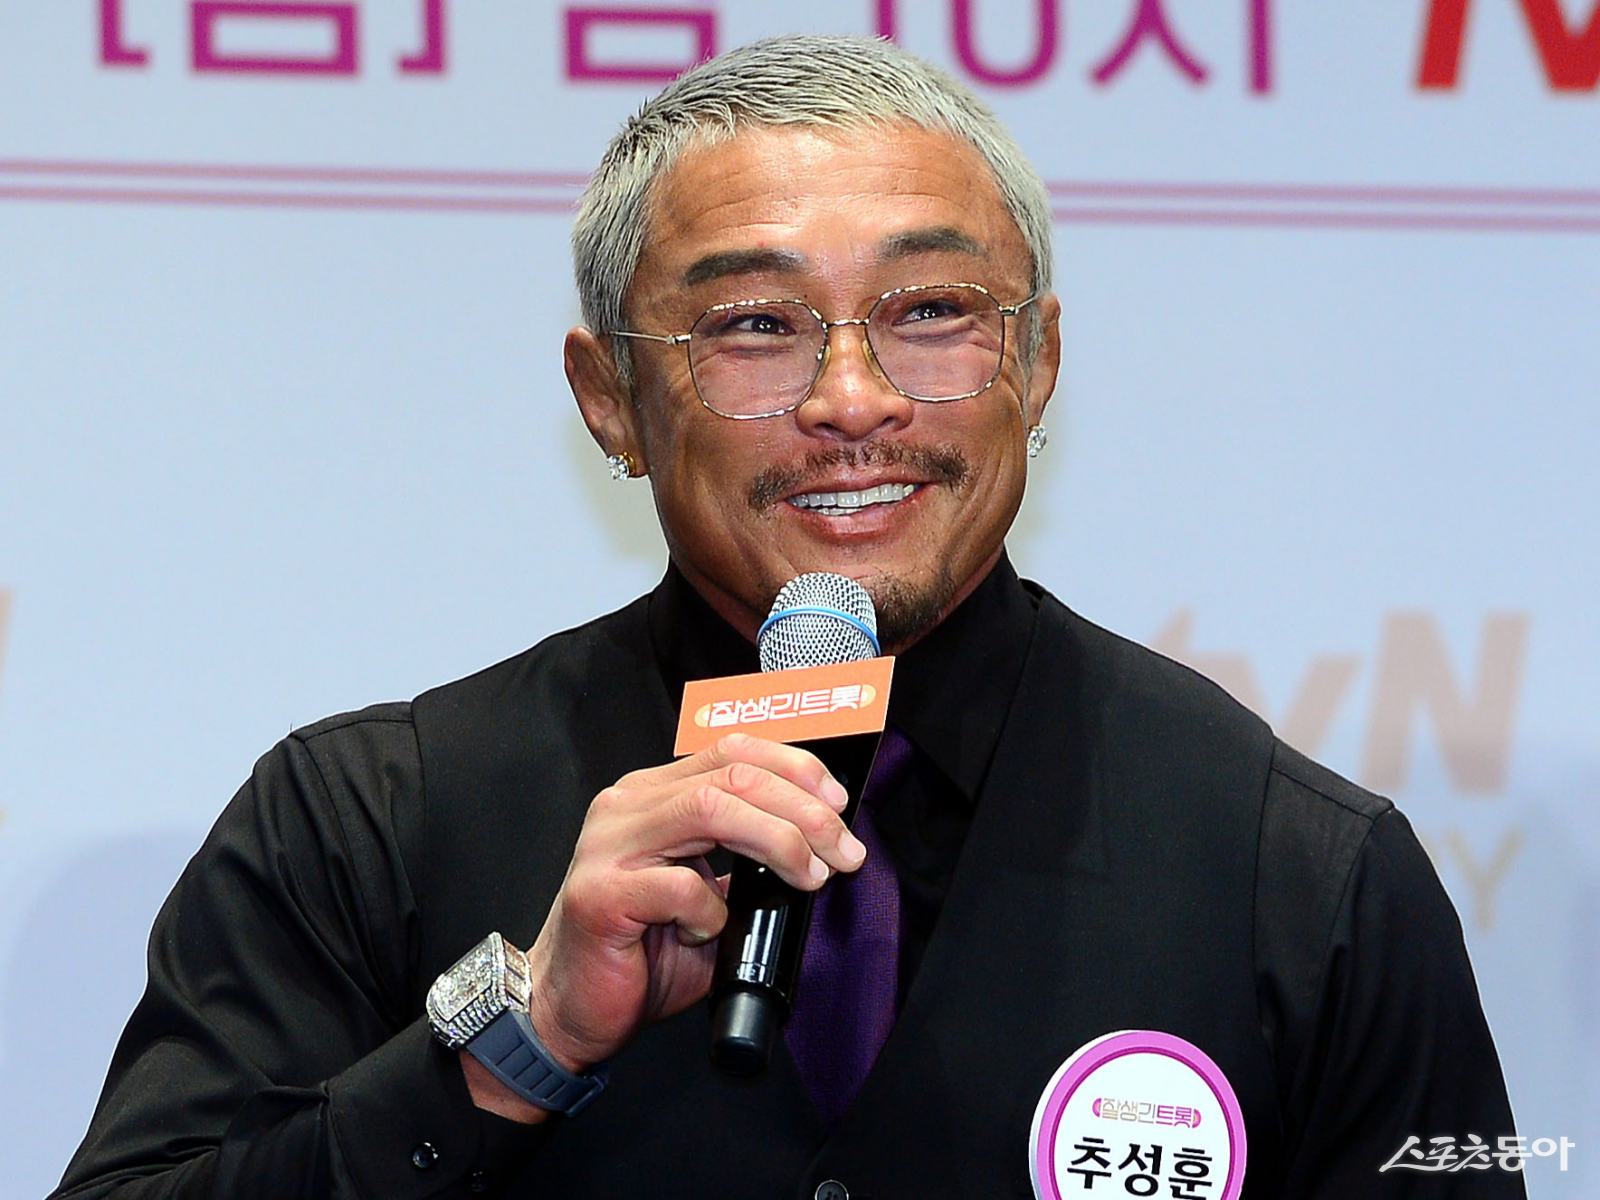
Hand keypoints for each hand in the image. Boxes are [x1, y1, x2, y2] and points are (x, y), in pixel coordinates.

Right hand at [462, 733, 864, 1122]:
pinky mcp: (601, 895)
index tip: (838, 805)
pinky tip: (706, 933)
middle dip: (803, 811)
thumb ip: (744, 855)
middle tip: (843, 852)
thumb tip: (821, 841)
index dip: (794, 768)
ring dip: (779, 842)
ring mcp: (608, 846)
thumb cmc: (641, 950)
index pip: (731, 750)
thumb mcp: (705, 887)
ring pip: (712, 810)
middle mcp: (627, 807)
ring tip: (809, 877)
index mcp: (651, 794)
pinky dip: (712, 912)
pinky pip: (680, 887)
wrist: (570, 1008)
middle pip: (732, 776)